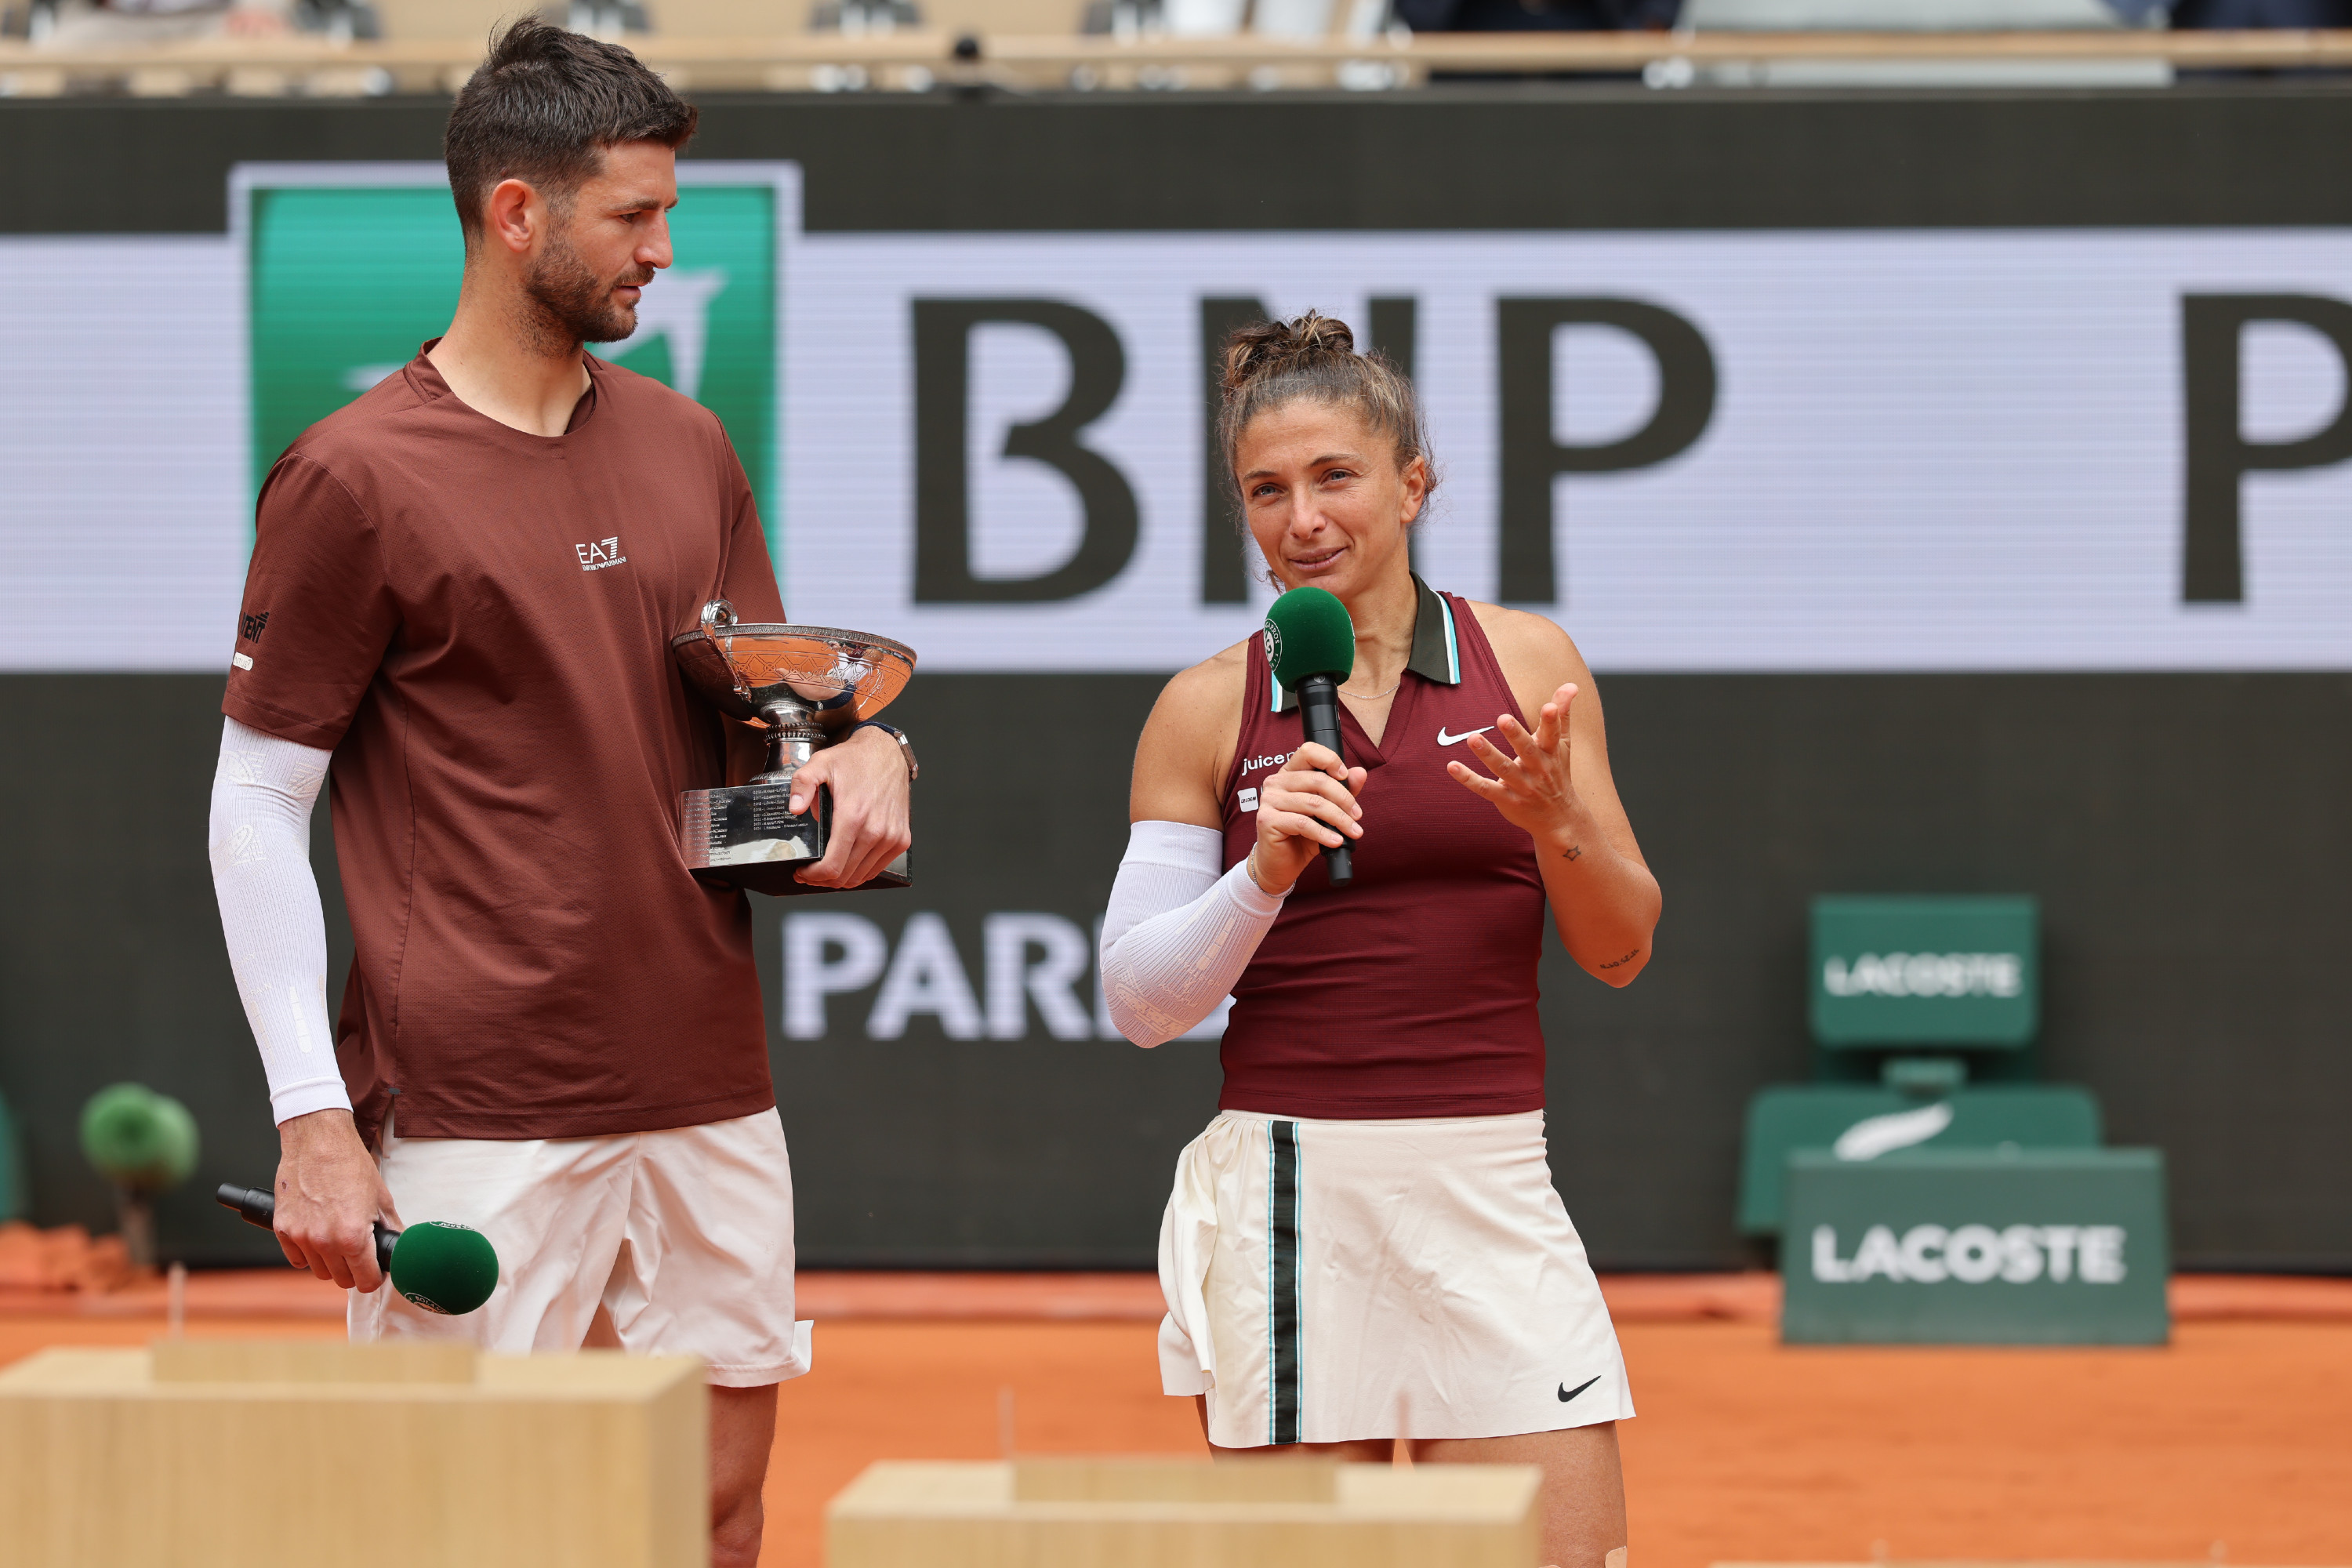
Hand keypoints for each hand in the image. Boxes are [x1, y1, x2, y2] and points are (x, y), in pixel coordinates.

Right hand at [273, 1108, 402, 1291]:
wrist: (318, 1141)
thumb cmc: (350, 1164)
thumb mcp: (381, 1198)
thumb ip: (391, 1228)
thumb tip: (400, 1246)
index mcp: (353, 1236)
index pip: (365, 1281)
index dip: (374, 1277)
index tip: (375, 1271)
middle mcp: (325, 1241)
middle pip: (342, 1280)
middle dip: (354, 1270)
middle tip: (360, 1254)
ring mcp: (301, 1237)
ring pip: (319, 1272)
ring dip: (331, 1263)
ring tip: (339, 1242)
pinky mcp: (283, 1229)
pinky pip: (296, 1259)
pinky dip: (308, 1255)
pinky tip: (319, 1238)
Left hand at [789, 726, 912, 888]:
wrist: (887, 753)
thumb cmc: (854, 760)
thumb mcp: (820, 764)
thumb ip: (802, 784)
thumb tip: (794, 808)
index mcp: (853, 817)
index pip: (832, 866)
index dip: (812, 876)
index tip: (802, 872)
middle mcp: (876, 831)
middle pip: (845, 876)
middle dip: (822, 879)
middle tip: (809, 872)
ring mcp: (892, 838)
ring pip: (861, 876)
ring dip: (841, 878)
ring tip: (827, 868)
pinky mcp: (901, 840)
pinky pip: (877, 868)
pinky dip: (860, 871)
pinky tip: (848, 862)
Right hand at [1249, 742, 1367, 894]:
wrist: (1281, 864)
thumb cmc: (1302, 837)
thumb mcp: (1327, 812)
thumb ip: (1342, 791)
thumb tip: (1360, 773)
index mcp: (1289, 774)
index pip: (1308, 752)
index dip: (1330, 760)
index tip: (1345, 776)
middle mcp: (1275, 782)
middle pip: (1317, 780)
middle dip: (1344, 799)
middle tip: (1357, 816)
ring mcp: (1269, 800)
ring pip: (1313, 803)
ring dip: (1339, 819)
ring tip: (1353, 832)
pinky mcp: (1267, 820)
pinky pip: (1303, 823)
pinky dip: (1324, 833)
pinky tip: (1335, 841)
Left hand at [1446, 682, 1585, 846]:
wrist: (1559, 818)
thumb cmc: (1557, 772)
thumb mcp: (1562, 744)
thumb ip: (1561, 714)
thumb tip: (1570, 684)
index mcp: (1551, 753)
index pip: (1552, 735)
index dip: (1552, 721)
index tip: (1549, 707)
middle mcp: (1537, 769)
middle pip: (1526, 750)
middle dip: (1516, 735)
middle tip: (1503, 718)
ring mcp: (1521, 786)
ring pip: (1503, 768)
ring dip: (1488, 753)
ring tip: (1473, 738)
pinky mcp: (1506, 799)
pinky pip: (1485, 788)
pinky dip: (1468, 779)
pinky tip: (1452, 766)